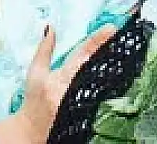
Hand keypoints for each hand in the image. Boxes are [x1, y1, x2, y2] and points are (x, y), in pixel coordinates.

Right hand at [10, 23, 117, 139]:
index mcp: (60, 77)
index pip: (82, 53)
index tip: (110, 28)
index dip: (97, 40)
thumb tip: (50, 27)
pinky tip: (117, 71)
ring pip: (101, 79)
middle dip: (108, 49)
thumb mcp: (35, 72)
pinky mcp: (87, 110)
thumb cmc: (34, 99)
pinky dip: (108, 82)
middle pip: (96, 65)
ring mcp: (82, 101)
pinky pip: (100, 93)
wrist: (33, 128)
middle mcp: (73, 89)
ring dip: (111, 64)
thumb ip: (44, 49)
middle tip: (120, 34)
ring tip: (123, 50)